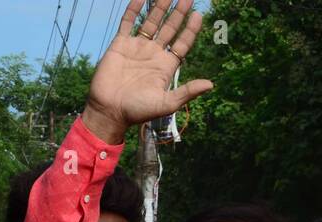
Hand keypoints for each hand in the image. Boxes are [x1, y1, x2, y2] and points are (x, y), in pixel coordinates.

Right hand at [82, 0, 213, 144]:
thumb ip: (187, 92)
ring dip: (159, 7)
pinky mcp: (120, 44)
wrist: (110, 111)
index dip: (191, 29)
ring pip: (151, 22)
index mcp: (166, 66)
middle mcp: (153, 54)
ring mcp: (137, 47)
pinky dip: (133, 9)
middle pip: (169, 28)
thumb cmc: (138, 111)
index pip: (182, 43)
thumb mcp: (167, 103)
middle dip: (179, 13)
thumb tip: (211, 84)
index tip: (198, 15)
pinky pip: (128, 22)